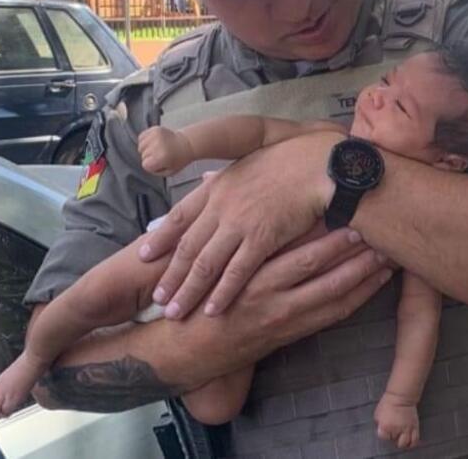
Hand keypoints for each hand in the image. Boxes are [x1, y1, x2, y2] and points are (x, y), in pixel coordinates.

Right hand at [139, 126, 194, 176]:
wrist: (187, 144)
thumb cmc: (179, 159)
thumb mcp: (169, 172)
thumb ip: (155, 171)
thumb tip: (145, 164)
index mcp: (161, 158)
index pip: (145, 165)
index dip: (152, 166)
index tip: (160, 163)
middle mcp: (157, 146)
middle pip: (143, 155)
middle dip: (150, 157)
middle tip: (161, 155)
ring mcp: (155, 136)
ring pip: (141, 146)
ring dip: (146, 148)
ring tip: (158, 148)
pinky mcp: (155, 129)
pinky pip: (141, 137)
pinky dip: (145, 140)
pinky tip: (154, 142)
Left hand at [139, 131, 341, 319]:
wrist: (323, 163)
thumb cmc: (297, 156)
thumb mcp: (254, 155)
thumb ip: (230, 174)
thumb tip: (208, 179)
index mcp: (220, 184)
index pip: (181, 215)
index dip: (162, 237)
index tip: (145, 254)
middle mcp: (222, 204)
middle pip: (187, 246)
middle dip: (170, 274)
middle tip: (157, 298)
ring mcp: (239, 222)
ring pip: (205, 263)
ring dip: (188, 290)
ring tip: (175, 312)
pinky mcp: (261, 238)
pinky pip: (236, 271)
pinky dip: (222, 293)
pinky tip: (211, 309)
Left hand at [374, 392, 420, 449]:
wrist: (401, 397)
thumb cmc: (388, 403)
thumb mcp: (378, 413)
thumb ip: (379, 424)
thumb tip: (381, 429)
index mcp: (385, 426)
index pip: (384, 437)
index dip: (385, 434)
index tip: (386, 430)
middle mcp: (396, 430)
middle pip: (394, 440)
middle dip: (393, 437)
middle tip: (394, 432)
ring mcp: (406, 429)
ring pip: (405, 443)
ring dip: (402, 442)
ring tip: (401, 438)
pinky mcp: (414, 427)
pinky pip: (414, 440)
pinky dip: (412, 443)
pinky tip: (409, 442)